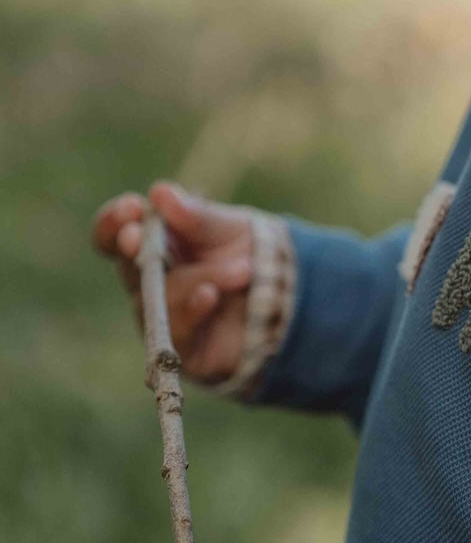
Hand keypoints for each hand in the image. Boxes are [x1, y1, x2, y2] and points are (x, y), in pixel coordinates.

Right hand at [92, 180, 255, 384]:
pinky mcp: (181, 349)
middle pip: (128, 267)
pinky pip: (176, 333)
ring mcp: (162, 317)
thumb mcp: (229, 227)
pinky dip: (194, 310)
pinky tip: (211, 296)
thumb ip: (197, 215)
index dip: (113, 223)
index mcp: (155, 245)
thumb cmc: (245, 253)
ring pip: (160, 298)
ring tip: (242, 268)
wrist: (285, 296)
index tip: (130, 208)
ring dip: (199, 279)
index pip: (115, 235)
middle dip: (134, 250)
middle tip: (135, 237)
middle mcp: (149, 283)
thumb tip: (160, 193)